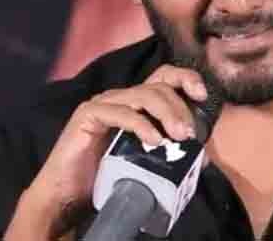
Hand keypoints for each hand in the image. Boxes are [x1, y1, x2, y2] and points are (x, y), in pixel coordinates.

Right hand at [4, 65, 207, 239]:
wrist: (68, 195)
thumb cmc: (107, 176)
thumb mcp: (147, 161)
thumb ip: (171, 153)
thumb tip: (204, 158)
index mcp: (136, 103)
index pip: (164, 77)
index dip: (185, 78)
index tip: (203, 96)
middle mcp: (121, 97)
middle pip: (158, 85)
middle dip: (179, 106)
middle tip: (189, 134)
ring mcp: (104, 103)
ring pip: (142, 95)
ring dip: (166, 113)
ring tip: (177, 137)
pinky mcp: (88, 114)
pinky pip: (120, 112)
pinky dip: (141, 125)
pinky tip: (154, 141)